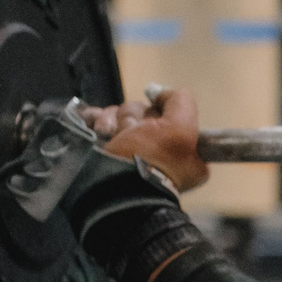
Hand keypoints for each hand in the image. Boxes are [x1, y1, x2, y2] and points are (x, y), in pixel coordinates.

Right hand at [83, 86, 209, 192]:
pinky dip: (98, 120)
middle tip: (131, 135)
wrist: (112, 189)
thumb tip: (157, 92)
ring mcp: (134, 153)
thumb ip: (180, 102)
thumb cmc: (150, 161)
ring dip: (114, 121)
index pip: (171, 116)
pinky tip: (95, 125)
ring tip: (109, 135)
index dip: (159, 115)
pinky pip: (103, 122)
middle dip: (134, 119)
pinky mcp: (109, 151)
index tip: (156, 125)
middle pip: (146, 114)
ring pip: (123, 116)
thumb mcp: (179, 129)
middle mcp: (162, 154)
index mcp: (186, 154)